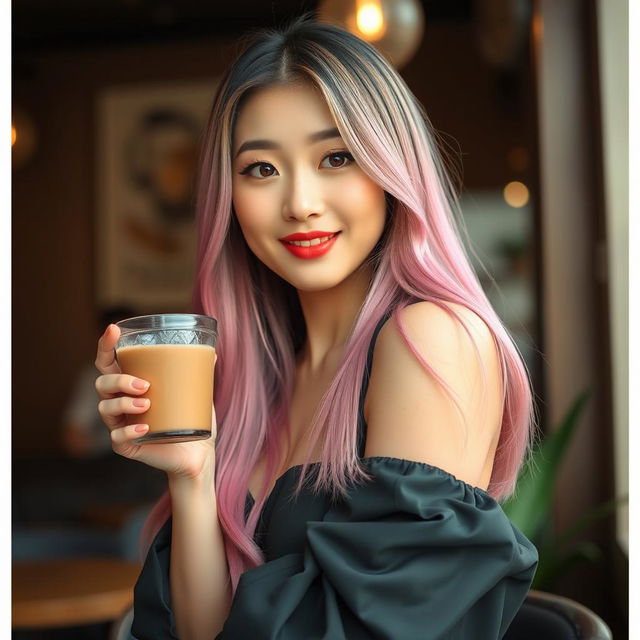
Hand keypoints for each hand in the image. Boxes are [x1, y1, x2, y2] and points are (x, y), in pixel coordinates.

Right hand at [94, 324, 217, 480]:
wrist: (198, 454)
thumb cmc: (191, 419)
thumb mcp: (196, 392)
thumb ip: (198, 373)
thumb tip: (211, 353)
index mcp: (131, 385)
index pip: (109, 362)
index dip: (106, 345)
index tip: (113, 329)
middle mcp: (121, 403)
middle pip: (102, 383)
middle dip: (119, 380)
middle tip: (145, 385)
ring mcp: (121, 425)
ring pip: (105, 408)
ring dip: (124, 402)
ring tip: (147, 404)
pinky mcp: (126, 446)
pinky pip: (117, 438)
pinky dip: (129, 431)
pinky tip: (144, 428)